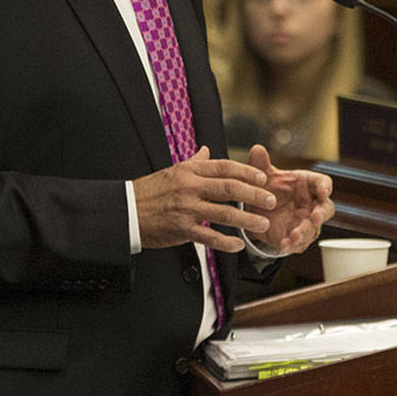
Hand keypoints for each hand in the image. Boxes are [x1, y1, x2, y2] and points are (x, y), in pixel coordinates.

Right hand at [131, 147, 277, 251]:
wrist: (125, 211)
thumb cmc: (150, 191)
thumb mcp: (173, 170)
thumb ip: (194, 162)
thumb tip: (207, 150)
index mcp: (189, 171)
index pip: (224, 168)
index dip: (246, 172)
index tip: (262, 178)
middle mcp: (190, 188)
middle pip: (229, 189)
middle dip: (254, 194)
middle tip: (271, 200)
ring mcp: (186, 209)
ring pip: (224, 213)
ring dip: (247, 220)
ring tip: (262, 224)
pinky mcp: (181, 229)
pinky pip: (208, 236)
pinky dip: (226, 242)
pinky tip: (238, 245)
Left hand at [244, 145, 333, 254]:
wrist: (260, 212)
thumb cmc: (271, 190)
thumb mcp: (264, 178)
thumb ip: (261, 165)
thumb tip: (256, 148)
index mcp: (309, 185)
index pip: (324, 183)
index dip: (325, 187)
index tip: (323, 191)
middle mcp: (312, 205)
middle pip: (326, 209)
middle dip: (322, 214)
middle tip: (315, 218)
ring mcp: (306, 223)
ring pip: (313, 229)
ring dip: (305, 232)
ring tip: (294, 236)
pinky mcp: (297, 238)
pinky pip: (298, 244)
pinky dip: (291, 245)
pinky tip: (283, 245)